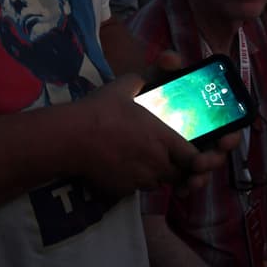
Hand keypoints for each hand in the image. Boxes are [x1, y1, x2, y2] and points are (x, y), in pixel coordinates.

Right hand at [72, 72, 233, 198]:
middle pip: (179, 174)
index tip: (189, 152)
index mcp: (163, 138)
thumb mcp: (124, 86)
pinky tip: (123, 166)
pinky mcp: (123, 189)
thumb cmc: (100, 110)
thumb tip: (146, 77)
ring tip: (142, 160)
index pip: (194, 157)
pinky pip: (137, 188)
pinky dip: (135, 180)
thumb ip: (143, 81)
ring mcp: (140, 178)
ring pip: (158, 183)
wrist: (72, 137)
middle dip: (175, 167)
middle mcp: (157, 162)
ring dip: (156, 174)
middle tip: (164, 155)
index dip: (195, 157)